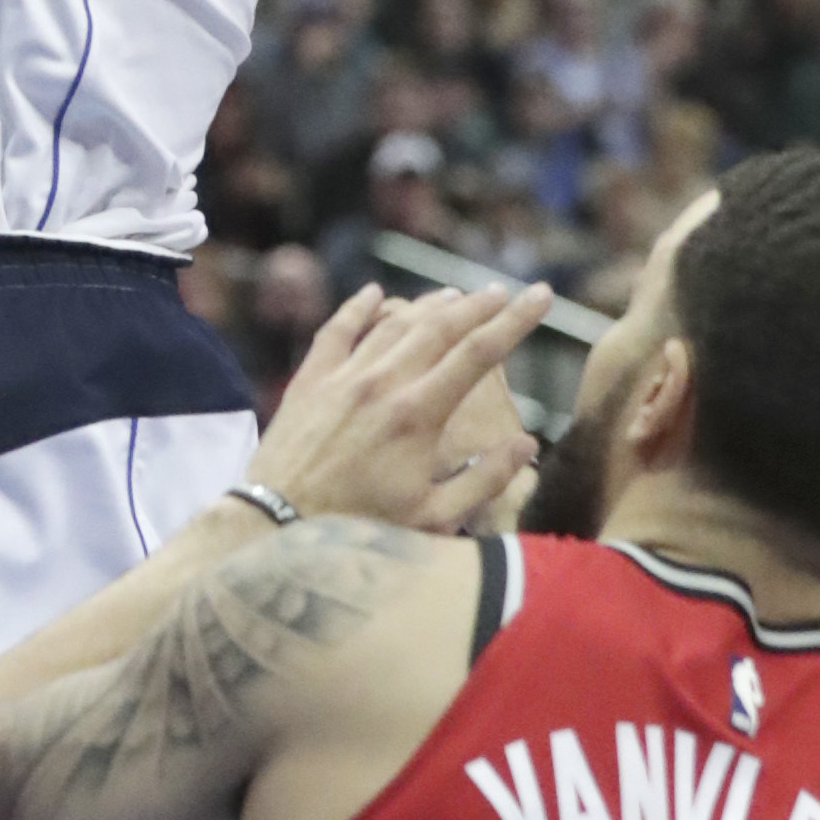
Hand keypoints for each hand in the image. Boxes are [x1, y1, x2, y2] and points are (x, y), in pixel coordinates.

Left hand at [243, 279, 551, 534]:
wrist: (277, 523)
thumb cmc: (360, 527)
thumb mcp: (434, 517)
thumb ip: (484, 479)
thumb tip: (526, 444)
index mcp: (420, 413)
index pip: (480, 352)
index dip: (516, 320)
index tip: (542, 296)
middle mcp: (383, 382)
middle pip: (441, 326)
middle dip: (478, 305)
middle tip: (504, 291)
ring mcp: (343, 377)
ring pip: (393, 323)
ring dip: (428, 304)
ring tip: (455, 295)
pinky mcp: (309, 381)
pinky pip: (336, 330)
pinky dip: (357, 307)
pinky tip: (373, 292)